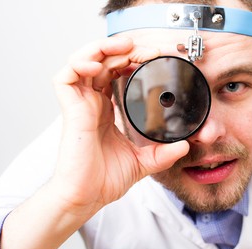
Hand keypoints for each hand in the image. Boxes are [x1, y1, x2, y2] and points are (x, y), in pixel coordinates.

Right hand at [51, 37, 188, 216]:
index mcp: (106, 110)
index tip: (156, 58)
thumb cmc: (104, 180)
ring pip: (84, 61)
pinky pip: (66, 77)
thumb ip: (163, 153)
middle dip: (126, 50)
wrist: (87, 197)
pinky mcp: (70, 110)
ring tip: (128, 47)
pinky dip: (81, 64)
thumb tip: (185, 145)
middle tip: (150, 50)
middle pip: (104, 62)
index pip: (117, 73)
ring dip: (104, 48)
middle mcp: (92, 103)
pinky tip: (99, 66)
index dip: (134, 61)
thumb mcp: (142, 162)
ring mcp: (80, 105)